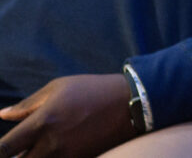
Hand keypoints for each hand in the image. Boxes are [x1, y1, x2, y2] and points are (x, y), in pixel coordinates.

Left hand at [0, 74, 135, 156]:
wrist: (131, 103)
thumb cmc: (93, 90)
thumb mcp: (59, 87)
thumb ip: (28, 104)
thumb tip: (3, 115)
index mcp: (42, 122)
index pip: (4, 149)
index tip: (1, 149)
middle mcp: (52, 144)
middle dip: (15, 157)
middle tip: (21, 148)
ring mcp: (68, 155)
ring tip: (38, 147)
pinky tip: (53, 149)